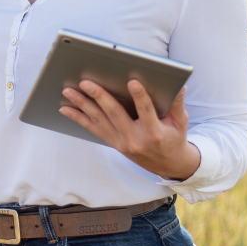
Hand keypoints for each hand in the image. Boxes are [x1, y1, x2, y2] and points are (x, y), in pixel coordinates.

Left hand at [60, 79, 200, 180]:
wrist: (168, 164)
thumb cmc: (174, 137)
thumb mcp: (180, 122)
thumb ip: (177, 104)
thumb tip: (180, 86)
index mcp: (154, 132)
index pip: (147, 111)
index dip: (140, 96)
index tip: (132, 82)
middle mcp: (135, 139)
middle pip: (115, 115)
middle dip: (99, 97)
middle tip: (86, 82)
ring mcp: (121, 143)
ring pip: (99, 121)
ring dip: (82, 105)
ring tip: (68, 91)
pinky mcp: (113, 143)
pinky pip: (93, 129)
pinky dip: (79, 118)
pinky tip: (66, 108)